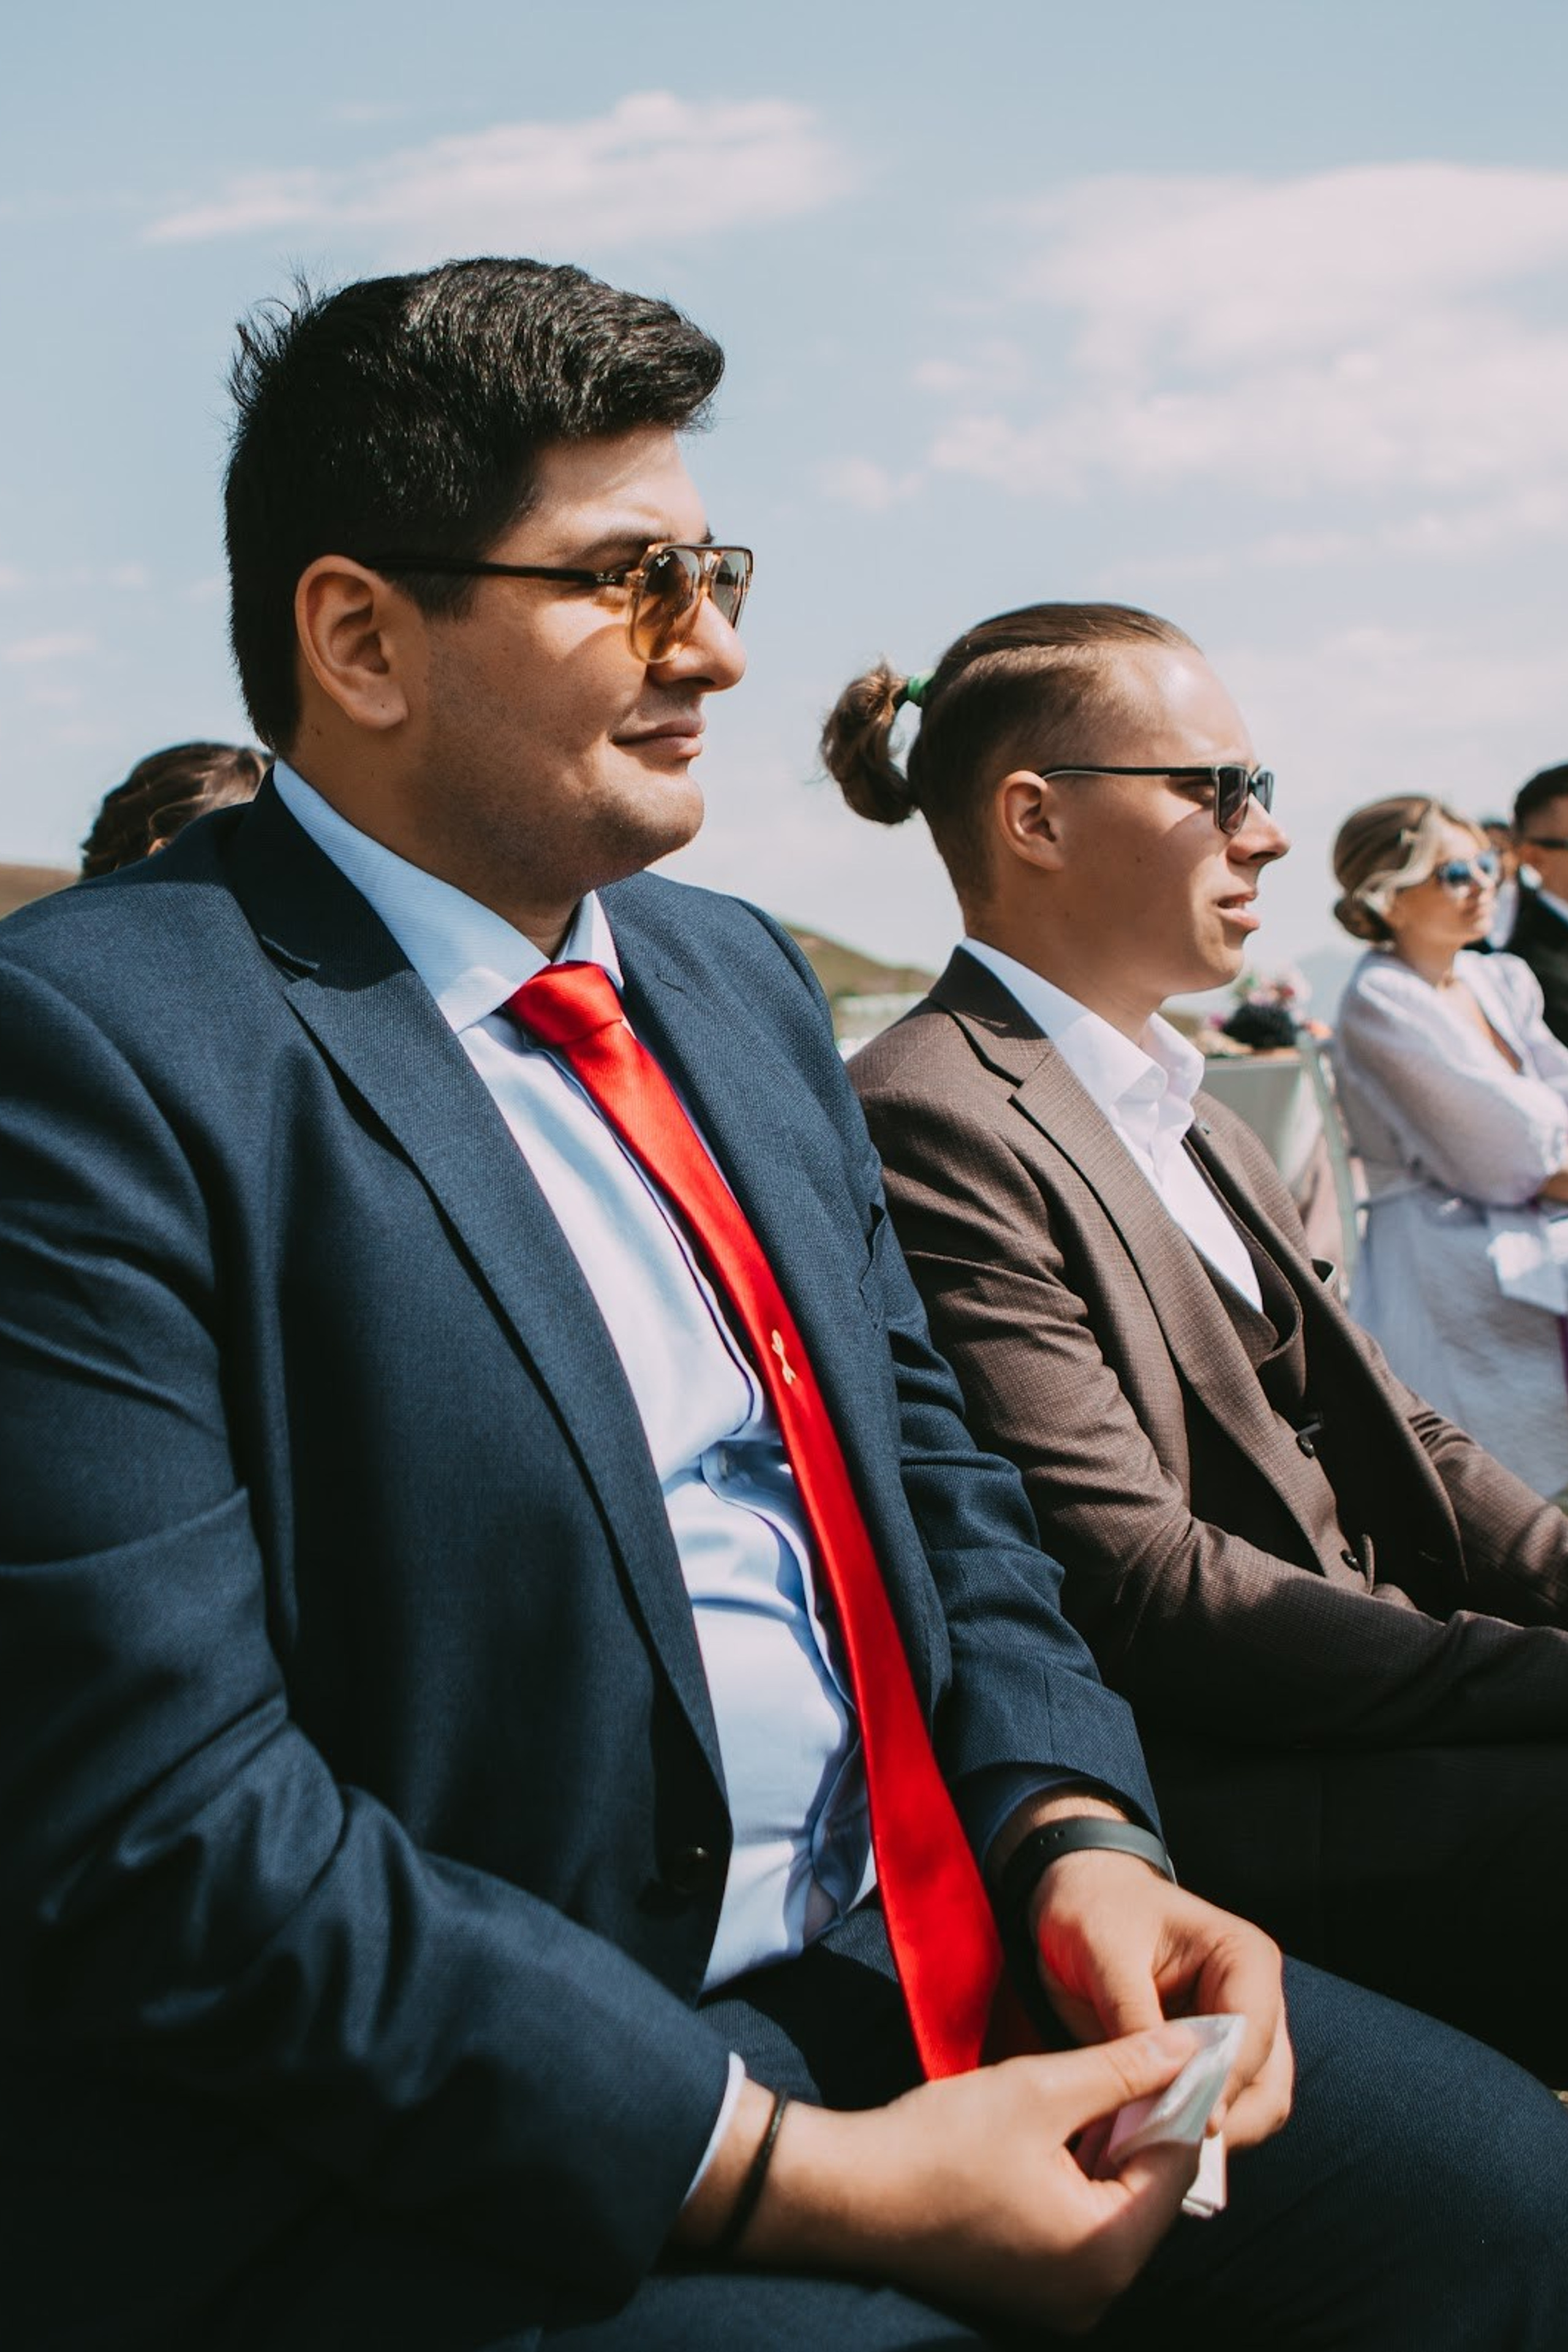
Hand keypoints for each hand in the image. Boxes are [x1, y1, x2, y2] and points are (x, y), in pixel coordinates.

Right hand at [743, 2025, 1204, 2333]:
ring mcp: (1064, 2297)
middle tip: (1136, 2057)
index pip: (1177, 2166)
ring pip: (1118, 2206)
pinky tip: (1064, 2128)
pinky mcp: (1035, 2288)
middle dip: (1145, 2122)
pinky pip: (1085, 2226)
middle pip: (1151, 2192)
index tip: (1180, 2049)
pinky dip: (1083, 2176)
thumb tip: (1189, 2045)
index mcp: (1105, 2251)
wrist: (849, 2195)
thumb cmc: (940, 2142)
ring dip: (1113, 2146)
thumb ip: (1122, 2068)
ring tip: (1098, 2084)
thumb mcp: (1040, 2090)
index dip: (1180, 2099)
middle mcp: (1096, 2290)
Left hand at [1029, 1849, 1292, 2150]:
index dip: (1226, 2085)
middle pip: (1266, 2086)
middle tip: (1169, 2153)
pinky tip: (1149, 2141)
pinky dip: (1190, 2131)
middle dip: (1223, 2123)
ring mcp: (1240, 2034)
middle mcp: (1256, 1999)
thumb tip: (1158, 2090)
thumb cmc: (1095, 1910)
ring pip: (1251, 2109)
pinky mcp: (1214, 2060)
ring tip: (1154, 2153)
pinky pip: (1218, 2110)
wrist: (1081, 1898)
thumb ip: (1134, 2018)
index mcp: (1244, 1958)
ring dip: (1208, 2136)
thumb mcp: (1104, 1952)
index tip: (1193, 2124)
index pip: (1253, 2035)